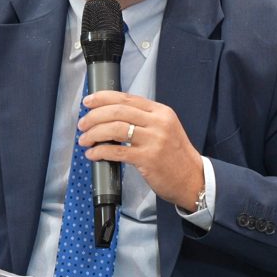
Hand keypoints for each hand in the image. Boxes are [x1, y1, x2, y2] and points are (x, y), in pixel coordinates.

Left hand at [78, 91, 203, 210]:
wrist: (193, 179)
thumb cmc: (176, 156)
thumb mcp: (165, 128)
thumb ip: (144, 119)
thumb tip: (112, 116)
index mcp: (161, 112)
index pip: (127, 98)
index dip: (103, 98)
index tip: (89, 102)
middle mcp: (158, 123)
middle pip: (118, 111)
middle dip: (94, 116)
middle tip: (83, 124)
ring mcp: (154, 141)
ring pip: (115, 129)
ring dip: (94, 133)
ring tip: (85, 139)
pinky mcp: (148, 159)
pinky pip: (117, 152)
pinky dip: (100, 152)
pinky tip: (94, 154)